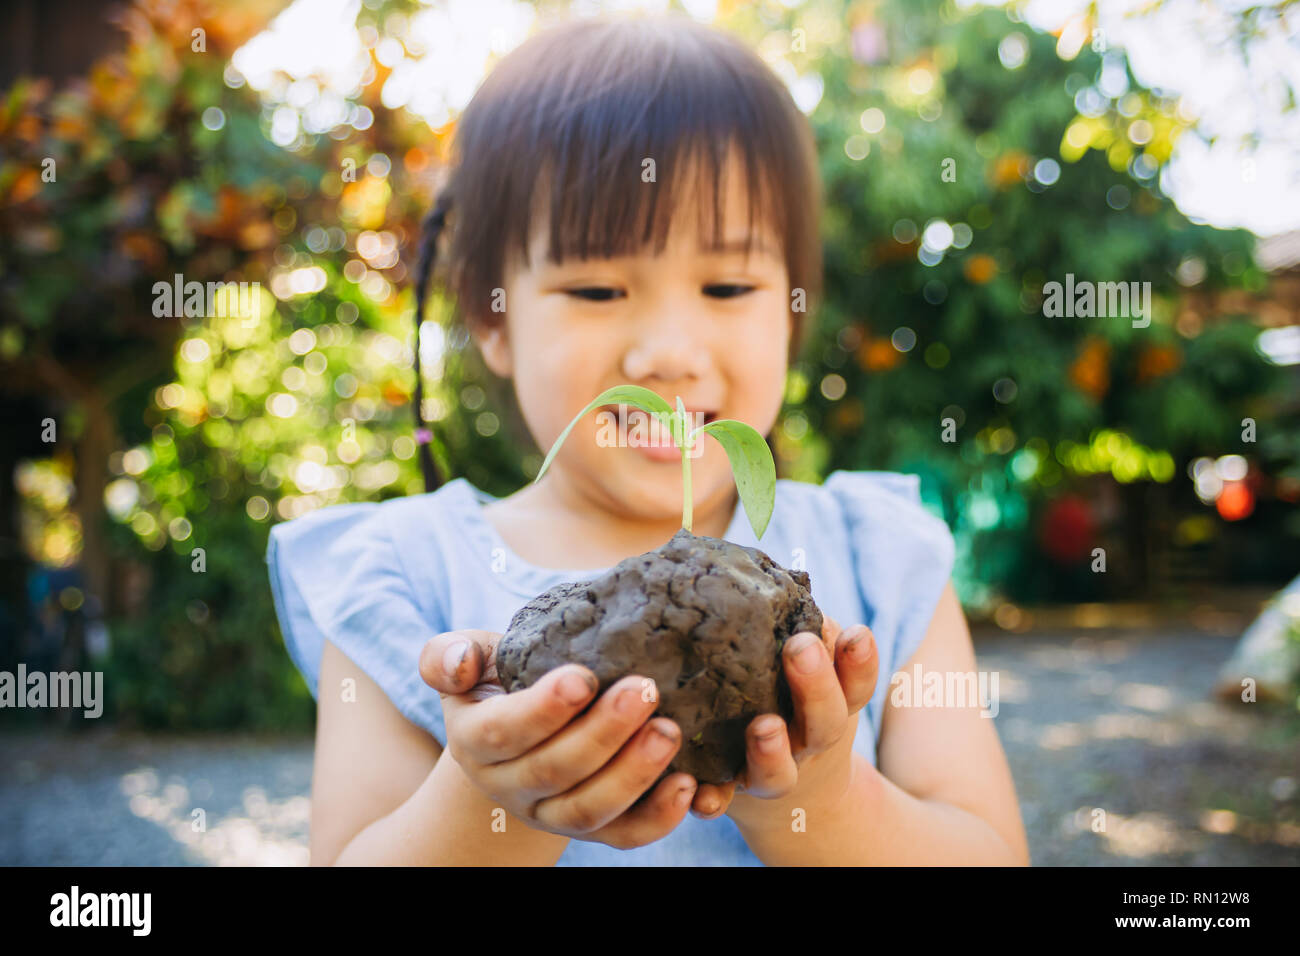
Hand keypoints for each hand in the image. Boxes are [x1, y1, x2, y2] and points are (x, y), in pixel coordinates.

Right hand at [418, 630, 698, 848]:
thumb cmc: (504, 678)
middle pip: (554, 770)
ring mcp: (552, 814)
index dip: (543, 708)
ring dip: (633, 774)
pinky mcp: (594, 829)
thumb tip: (458, 664)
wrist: (526, 727)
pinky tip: (690, 783)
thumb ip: (450, 654)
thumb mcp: (474, 659)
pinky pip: (624, 835)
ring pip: (588, 810)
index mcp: (475, 741)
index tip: (584, 676)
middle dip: (602, 732)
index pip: (503, 731)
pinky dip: (659, 818)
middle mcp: (510, 786)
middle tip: (646, 689)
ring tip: (670, 730)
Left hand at [687, 615, 878, 828]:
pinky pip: (723, 804)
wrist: (791, 800)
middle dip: (816, 686)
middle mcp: (807, 743)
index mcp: (831, 707)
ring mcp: (772, 774)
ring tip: (765, 726)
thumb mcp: (814, 671)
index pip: (856, 683)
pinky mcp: (731, 795)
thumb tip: (780, 577)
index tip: (856, 633)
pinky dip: (713, 803)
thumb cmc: (794, 706)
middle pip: (824, 722)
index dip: (859, 661)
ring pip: (777, 772)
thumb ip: (805, 632)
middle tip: (801, 647)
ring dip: (771, 751)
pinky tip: (702, 797)